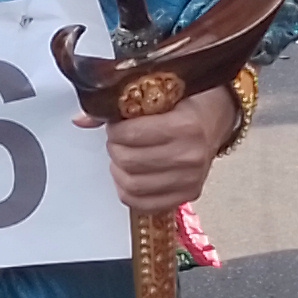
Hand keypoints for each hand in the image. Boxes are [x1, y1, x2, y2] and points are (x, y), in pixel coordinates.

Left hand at [85, 77, 241, 213]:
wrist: (218, 116)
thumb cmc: (188, 101)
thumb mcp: (161, 93)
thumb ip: (120, 105)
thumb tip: (80, 119)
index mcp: (185, 126)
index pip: (131, 135)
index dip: (115, 129)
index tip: (117, 124)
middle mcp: (190, 156)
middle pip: (128, 161)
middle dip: (115, 148)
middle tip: (118, 140)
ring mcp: (191, 179)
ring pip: (132, 185)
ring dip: (118, 170)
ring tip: (123, 156)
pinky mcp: (188, 195)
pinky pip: (144, 204)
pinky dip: (129, 192)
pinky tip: (129, 176)